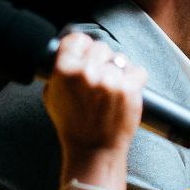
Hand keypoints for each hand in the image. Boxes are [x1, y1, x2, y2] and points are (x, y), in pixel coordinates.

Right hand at [44, 34, 146, 189]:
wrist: (93, 150)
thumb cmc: (72, 125)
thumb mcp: (51, 97)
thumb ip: (57, 72)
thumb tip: (65, 51)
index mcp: (64, 70)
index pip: (77, 39)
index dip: (82, 46)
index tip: (86, 54)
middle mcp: (86, 72)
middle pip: (100, 47)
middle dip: (101, 61)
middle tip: (99, 79)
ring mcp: (109, 80)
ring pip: (119, 59)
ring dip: (118, 71)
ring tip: (111, 91)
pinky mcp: (129, 89)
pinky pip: (137, 71)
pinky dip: (135, 80)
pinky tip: (125, 93)